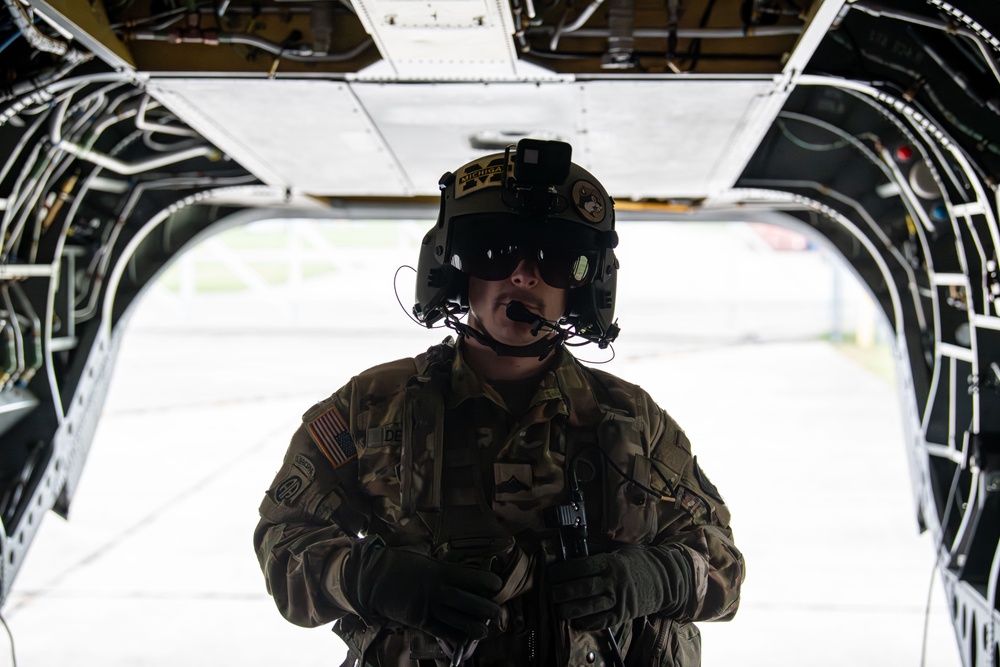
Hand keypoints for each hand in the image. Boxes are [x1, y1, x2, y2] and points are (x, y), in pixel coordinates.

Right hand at [345, 539, 502, 645]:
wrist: (374, 578)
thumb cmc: (401, 564)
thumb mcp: (426, 559)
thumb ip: (444, 568)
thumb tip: (461, 574)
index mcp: (442, 570)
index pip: (474, 577)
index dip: (489, 583)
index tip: (496, 585)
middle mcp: (439, 590)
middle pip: (471, 602)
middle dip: (488, 610)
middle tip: (497, 613)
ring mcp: (429, 607)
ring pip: (460, 621)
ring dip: (476, 628)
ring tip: (484, 631)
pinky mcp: (420, 621)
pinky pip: (442, 632)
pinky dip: (455, 638)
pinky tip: (464, 640)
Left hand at [547, 544, 692, 630]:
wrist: (664, 579)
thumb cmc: (638, 562)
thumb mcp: (619, 552)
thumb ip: (599, 556)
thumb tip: (573, 557)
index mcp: (611, 562)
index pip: (581, 567)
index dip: (563, 571)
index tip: (552, 574)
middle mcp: (614, 581)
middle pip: (582, 588)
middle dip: (562, 592)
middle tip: (551, 593)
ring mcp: (619, 599)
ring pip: (590, 607)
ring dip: (570, 609)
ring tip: (558, 609)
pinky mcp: (624, 614)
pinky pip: (602, 621)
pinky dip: (587, 623)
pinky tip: (576, 621)